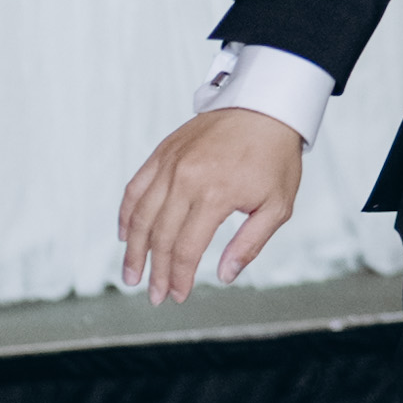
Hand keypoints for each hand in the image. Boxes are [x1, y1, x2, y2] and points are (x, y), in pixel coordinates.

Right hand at [118, 102, 303, 300]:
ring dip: (133, 250)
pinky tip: (125, 234)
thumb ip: (249, 244)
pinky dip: (127, 213)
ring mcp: (170, 164)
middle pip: (160, 236)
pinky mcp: (163, 152)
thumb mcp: (277, 206)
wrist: (265, 106)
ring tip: (131, 274)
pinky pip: (135, 187)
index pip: (187, 248)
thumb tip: (224, 276)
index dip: (179, 277)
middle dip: (156, 272)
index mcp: (216, 194)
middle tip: (154, 295)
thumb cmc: (275, 156)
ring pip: (141, 215)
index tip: (178, 296)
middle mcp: (186, 178)